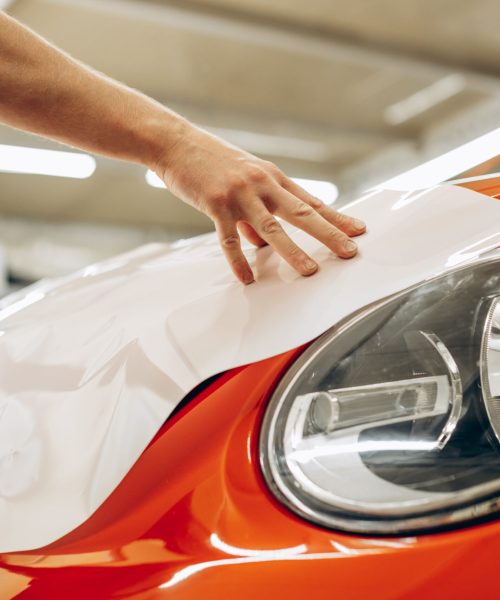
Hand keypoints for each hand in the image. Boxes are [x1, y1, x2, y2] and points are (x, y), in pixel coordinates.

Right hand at [155, 122, 365, 283]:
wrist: (177, 143)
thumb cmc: (212, 162)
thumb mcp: (243, 182)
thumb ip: (257, 213)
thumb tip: (264, 243)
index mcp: (273, 177)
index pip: (311, 201)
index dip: (336, 217)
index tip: (359, 230)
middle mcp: (263, 183)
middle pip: (302, 213)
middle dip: (329, 233)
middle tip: (350, 251)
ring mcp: (240, 194)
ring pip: (271, 228)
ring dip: (292, 251)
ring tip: (310, 270)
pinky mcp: (216, 203)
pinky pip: (229, 239)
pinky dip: (238, 260)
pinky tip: (247, 278)